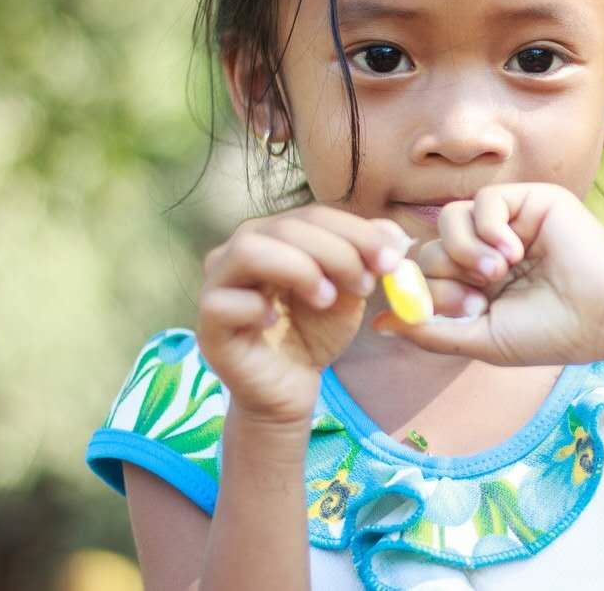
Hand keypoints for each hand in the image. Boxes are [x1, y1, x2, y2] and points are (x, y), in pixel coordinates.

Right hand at [197, 204, 412, 424]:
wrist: (292, 387)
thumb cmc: (315, 332)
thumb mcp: (351, 291)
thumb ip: (368, 259)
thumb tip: (395, 233)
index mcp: (276, 234)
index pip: (315, 216)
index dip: (358, 233)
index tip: (393, 260)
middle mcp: (241, 249)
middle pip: (287, 228)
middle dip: (338, 253)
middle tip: (366, 286)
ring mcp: (218, 283)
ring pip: (250, 250)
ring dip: (299, 269)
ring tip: (327, 299)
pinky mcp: (208, 322)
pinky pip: (224, 300)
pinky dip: (255, 307)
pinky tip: (274, 323)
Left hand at [371, 183, 603, 365]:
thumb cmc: (550, 332)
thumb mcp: (481, 339)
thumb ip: (430, 330)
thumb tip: (380, 323)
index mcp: (475, 284)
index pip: (424, 274)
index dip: (428, 289)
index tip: (459, 309)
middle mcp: (487, 251)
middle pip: (430, 246)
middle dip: (447, 274)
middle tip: (482, 295)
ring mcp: (507, 224)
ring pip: (451, 217)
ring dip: (465, 249)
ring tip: (498, 273)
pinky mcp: (528, 200)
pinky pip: (483, 199)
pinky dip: (489, 226)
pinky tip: (514, 252)